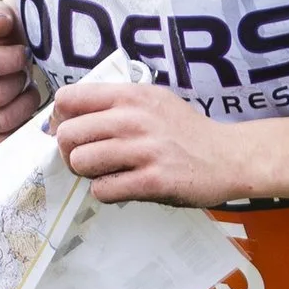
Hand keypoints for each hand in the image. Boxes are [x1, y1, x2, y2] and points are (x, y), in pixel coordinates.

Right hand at [0, 0, 41, 153]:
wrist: (13, 66)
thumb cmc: (6, 41)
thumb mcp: (3, 19)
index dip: (9, 61)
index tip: (23, 53)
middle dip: (19, 84)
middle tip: (25, 76)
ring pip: (2, 121)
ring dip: (24, 104)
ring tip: (27, 91)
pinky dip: (18, 130)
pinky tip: (23, 114)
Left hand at [48, 78, 248, 205]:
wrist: (228, 156)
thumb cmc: (185, 131)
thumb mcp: (152, 101)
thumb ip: (114, 105)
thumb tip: (64, 118)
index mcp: (131, 96)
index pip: (68, 99)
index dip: (59, 119)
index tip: (70, 132)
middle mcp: (134, 119)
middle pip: (68, 135)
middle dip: (70, 152)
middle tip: (88, 159)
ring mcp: (144, 150)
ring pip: (81, 162)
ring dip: (87, 174)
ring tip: (107, 173)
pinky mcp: (153, 181)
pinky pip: (103, 190)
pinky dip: (107, 192)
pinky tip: (124, 185)